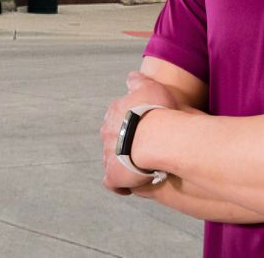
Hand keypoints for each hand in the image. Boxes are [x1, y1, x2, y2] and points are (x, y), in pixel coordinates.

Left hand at [100, 71, 180, 193]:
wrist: (155, 138)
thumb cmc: (155, 111)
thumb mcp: (149, 86)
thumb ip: (138, 80)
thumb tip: (130, 77)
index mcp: (115, 112)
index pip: (117, 118)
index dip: (130, 124)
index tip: (143, 128)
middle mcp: (107, 132)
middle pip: (113, 138)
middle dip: (124, 143)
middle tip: (144, 149)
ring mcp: (108, 154)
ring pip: (113, 160)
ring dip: (124, 163)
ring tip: (142, 168)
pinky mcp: (112, 175)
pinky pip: (113, 183)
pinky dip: (120, 185)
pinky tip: (132, 185)